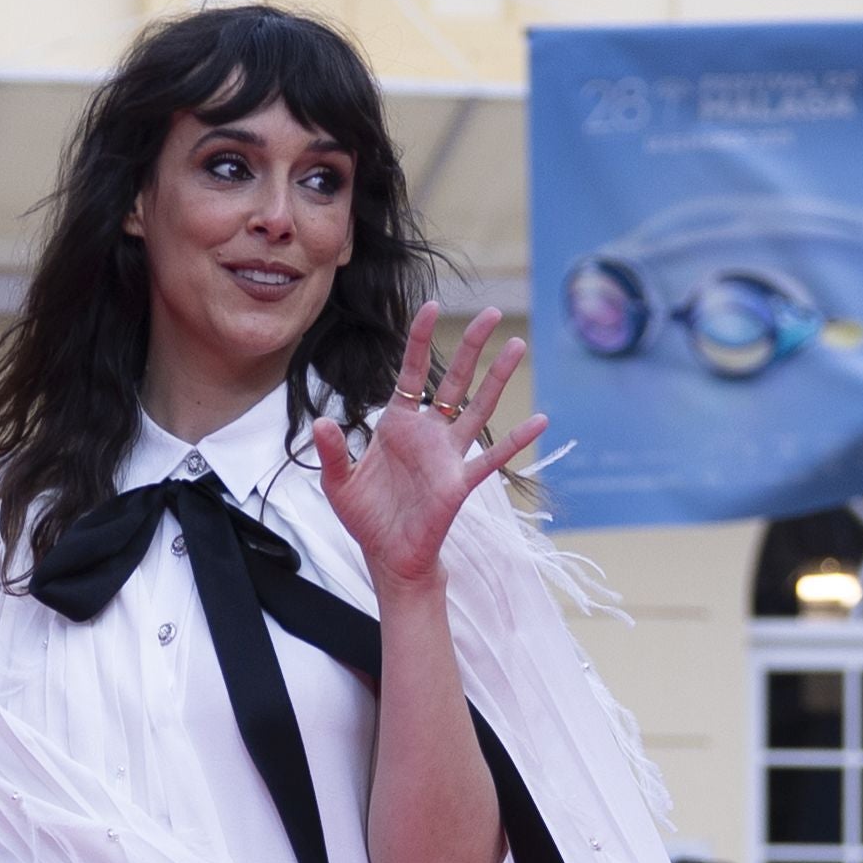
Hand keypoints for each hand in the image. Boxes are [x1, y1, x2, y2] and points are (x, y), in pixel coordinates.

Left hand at [312, 303, 546, 589]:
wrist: (386, 555)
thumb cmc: (365, 515)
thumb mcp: (338, 482)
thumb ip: (330, 451)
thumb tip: (322, 422)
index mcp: (397, 424)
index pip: (412, 373)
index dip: (421, 341)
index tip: (431, 306)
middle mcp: (427, 433)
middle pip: (454, 380)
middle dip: (471, 347)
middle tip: (490, 312)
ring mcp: (448, 455)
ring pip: (479, 408)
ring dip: (498, 378)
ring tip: (516, 345)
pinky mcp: (460, 482)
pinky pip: (493, 459)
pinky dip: (517, 441)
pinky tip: (541, 420)